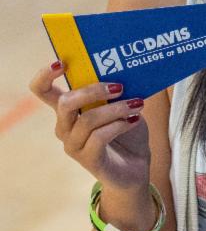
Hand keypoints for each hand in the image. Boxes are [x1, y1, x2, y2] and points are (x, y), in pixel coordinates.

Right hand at [29, 62, 150, 192]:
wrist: (137, 167)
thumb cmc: (127, 133)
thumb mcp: (123, 106)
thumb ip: (117, 92)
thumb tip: (124, 72)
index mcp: (69, 110)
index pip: (43, 91)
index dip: (45, 76)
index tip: (61, 63)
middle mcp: (65, 127)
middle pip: (65, 102)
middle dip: (93, 90)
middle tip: (119, 86)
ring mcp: (74, 145)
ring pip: (87, 120)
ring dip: (115, 109)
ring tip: (137, 104)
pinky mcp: (89, 160)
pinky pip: (99, 137)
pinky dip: (119, 125)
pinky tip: (134, 120)